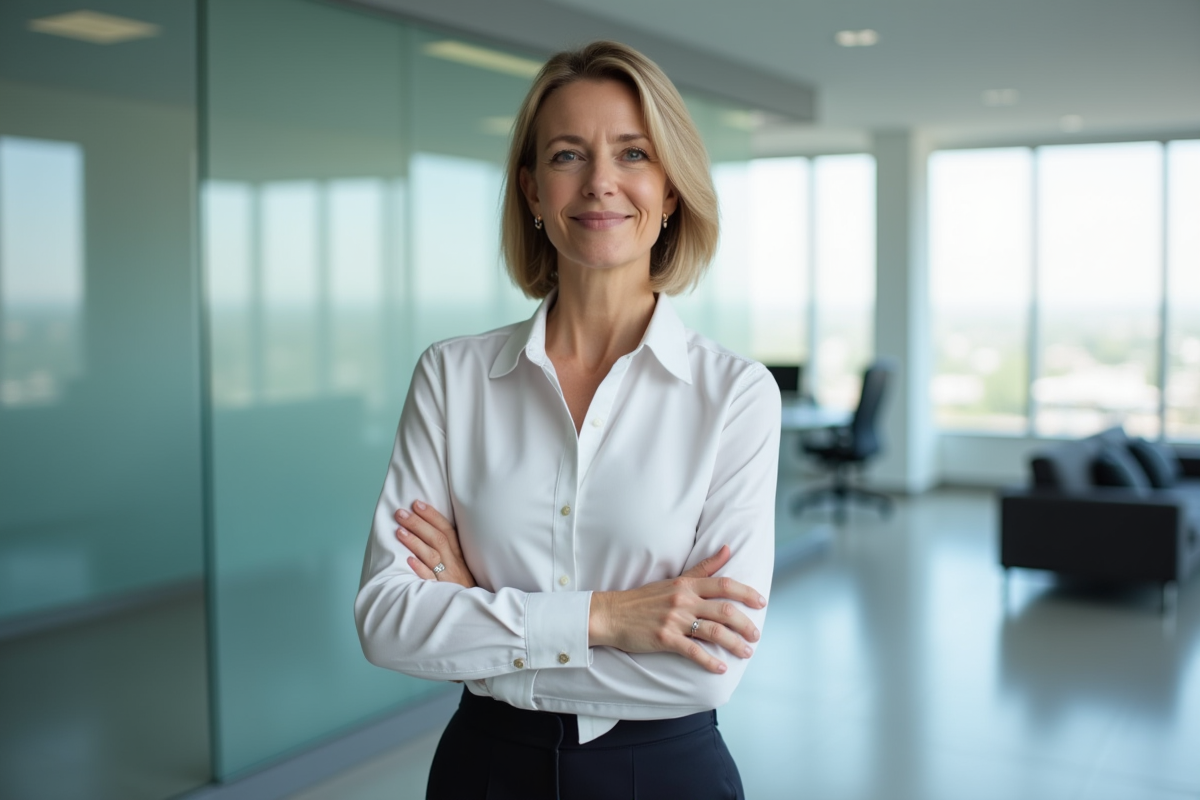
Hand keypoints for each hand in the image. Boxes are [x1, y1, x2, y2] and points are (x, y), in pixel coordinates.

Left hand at [394, 501, 476, 588]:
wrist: (473, 613)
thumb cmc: (463, 587)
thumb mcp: (463, 566)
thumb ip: (450, 550)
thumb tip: (430, 530)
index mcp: (460, 555)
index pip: (447, 530)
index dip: (432, 516)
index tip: (416, 504)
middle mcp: (455, 564)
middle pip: (437, 539)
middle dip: (418, 524)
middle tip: (401, 513)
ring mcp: (448, 578)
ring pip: (431, 556)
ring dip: (415, 542)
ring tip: (399, 530)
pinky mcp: (441, 593)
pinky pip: (430, 580)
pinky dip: (420, 569)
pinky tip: (408, 560)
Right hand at [588, 545, 765, 673]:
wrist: (612, 614)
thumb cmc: (644, 599)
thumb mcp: (674, 580)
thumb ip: (703, 568)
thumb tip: (727, 549)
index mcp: (686, 585)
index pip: (723, 584)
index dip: (746, 593)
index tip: (761, 603)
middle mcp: (683, 600)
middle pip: (724, 610)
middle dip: (745, 624)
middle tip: (756, 635)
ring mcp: (674, 620)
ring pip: (714, 632)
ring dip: (734, 644)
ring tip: (746, 653)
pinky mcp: (664, 639)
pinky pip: (693, 651)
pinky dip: (710, 661)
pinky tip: (721, 668)